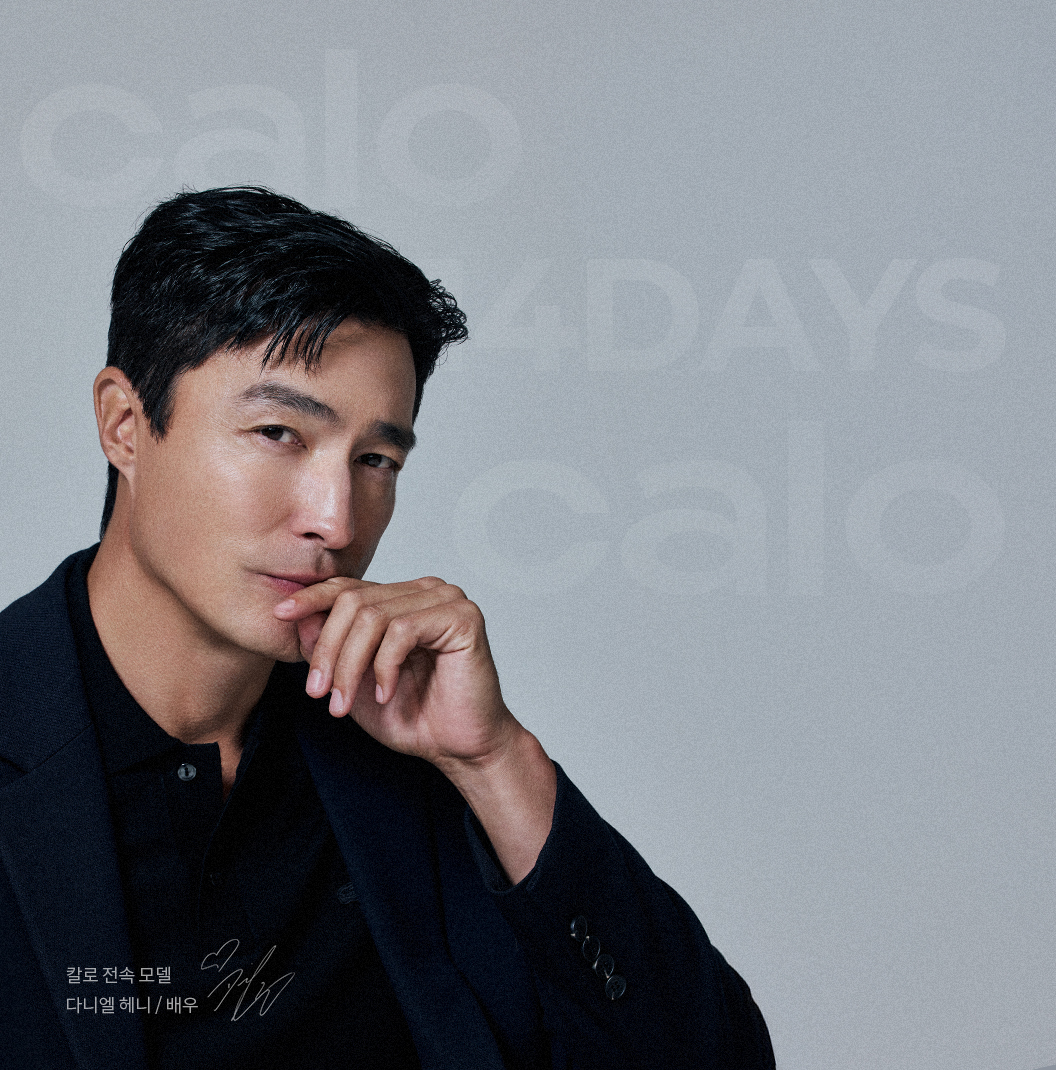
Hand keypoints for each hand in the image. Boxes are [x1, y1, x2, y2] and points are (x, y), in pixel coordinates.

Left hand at [272, 575, 556, 882]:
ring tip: (344, 702)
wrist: (460, 748)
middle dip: (328, 650)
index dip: (312, 598)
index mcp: (402, 598)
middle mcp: (425, 591)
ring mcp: (447, 600)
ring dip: (349, 664)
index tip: (280, 616)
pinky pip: (402, 631)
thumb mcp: (354, 681)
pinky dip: (384, 667)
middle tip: (317, 692)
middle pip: (354, 601)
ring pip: (373, 616)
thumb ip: (330, 648)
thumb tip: (297, 619)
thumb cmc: (414, 716)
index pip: (349, 587)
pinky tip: (385, 693)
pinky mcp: (463, 618)